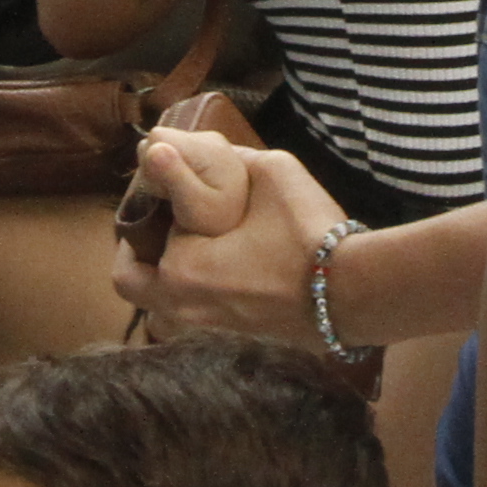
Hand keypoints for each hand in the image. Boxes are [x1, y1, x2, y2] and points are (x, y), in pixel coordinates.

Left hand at [108, 129, 341, 343]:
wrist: (356, 295)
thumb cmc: (309, 232)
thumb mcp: (273, 172)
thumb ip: (232, 156)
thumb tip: (204, 147)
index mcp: (182, 268)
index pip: (137, 232)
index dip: (145, 203)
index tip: (158, 185)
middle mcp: (184, 306)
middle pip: (130, 283)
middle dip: (137, 253)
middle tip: (158, 224)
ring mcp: (208, 328)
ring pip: (159, 307)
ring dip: (161, 280)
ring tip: (186, 248)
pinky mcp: (234, 339)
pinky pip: (191, 317)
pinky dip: (192, 294)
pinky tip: (220, 268)